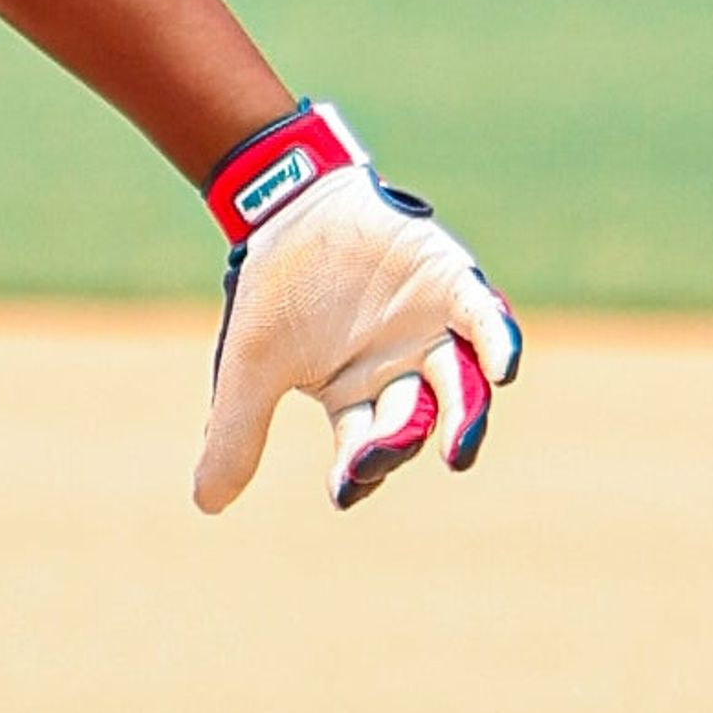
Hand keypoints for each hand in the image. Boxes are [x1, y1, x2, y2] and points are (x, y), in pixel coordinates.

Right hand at [190, 105, 522, 514]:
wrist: (289, 208)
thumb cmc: (272, 292)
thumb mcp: (249, 372)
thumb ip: (235, 434)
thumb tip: (207, 504)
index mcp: (355, 397)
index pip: (365, 448)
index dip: (359, 472)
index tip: (347, 489)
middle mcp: (400, 372)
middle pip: (413, 421)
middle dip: (400, 444)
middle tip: (382, 458)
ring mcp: (430, 331)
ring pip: (459, 385)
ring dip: (465, 418)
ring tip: (460, 449)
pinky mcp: (452, 286)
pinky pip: (484, 320)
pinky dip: (497, 343)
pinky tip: (505, 369)